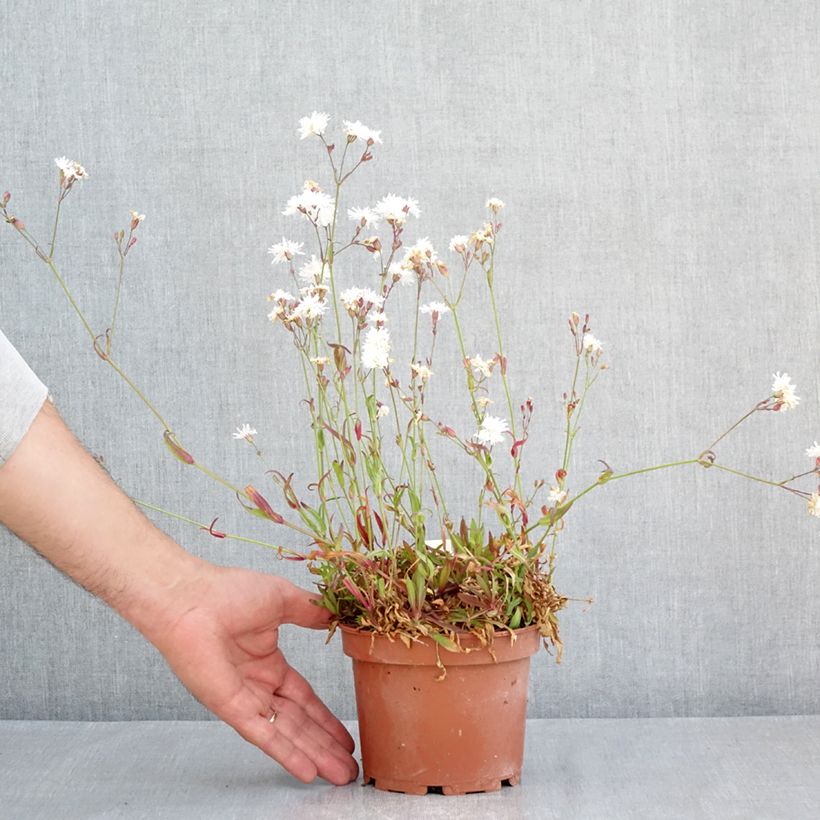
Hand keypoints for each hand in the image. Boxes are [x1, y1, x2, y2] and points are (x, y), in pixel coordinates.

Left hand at [150, 563, 357, 785]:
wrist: (190, 598)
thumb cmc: (227, 591)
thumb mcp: (282, 599)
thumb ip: (310, 611)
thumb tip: (335, 616)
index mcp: (267, 662)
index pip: (303, 698)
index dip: (325, 718)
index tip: (345, 734)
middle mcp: (256, 685)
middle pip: (299, 723)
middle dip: (325, 745)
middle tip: (349, 767)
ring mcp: (243, 699)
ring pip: (286, 733)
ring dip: (314, 755)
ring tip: (341, 774)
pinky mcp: (230, 707)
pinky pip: (263, 734)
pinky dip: (285, 753)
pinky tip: (307, 771)